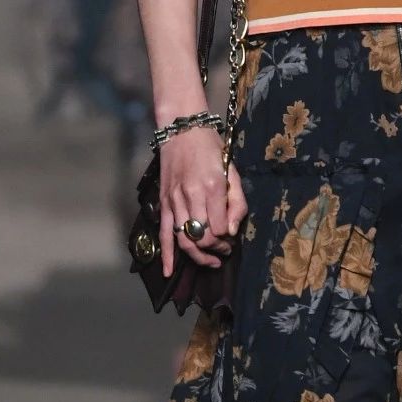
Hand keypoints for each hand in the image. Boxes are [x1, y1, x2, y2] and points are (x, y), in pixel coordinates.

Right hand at [158, 127, 248, 274]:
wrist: (182, 130)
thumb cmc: (211, 149)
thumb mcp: (232, 171)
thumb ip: (237, 203)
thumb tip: (231, 232)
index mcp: (212, 188)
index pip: (219, 229)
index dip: (227, 240)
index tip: (231, 240)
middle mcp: (191, 196)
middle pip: (202, 237)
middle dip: (215, 250)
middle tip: (224, 252)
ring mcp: (174, 201)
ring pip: (185, 240)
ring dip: (199, 256)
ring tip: (211, 262)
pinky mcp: (164, 203)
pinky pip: (164, 234)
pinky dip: (166, 255)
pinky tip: (170, 271)